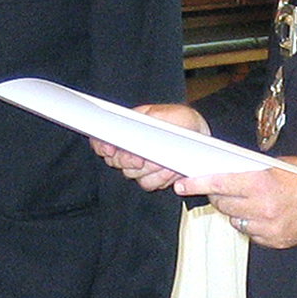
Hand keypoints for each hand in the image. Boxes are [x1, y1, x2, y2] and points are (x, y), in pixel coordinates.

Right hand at [89, 102, 208, 191]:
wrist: (195, 132)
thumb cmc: (177, 119)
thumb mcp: (161, 113)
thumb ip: (144, 120)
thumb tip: (129, 132)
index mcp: (124, 131)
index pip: (100, 141)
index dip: (100, 146)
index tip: (109, 149)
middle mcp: (127, 150)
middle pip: (114, 162)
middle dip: (128, 160)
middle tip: (140, 157)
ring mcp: (139, 167)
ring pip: (132, 174)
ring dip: (149, 168)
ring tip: (164, 160)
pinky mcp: (151, 179)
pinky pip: (148, 183)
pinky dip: (160, 177)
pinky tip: (171, 169)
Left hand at [177, 159, 296, 248]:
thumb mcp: (277, 166)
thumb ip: (250, 173)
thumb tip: (223, 176)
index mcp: (262, 184)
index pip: (220, 184)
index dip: (197, 183)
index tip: (181, 184)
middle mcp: (262, 208)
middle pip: (223, 204)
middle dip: (219, 195)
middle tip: (223, 188)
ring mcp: (267, 228)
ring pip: (234, 220)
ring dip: (236, 211)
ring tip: (250, 200)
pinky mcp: (274, 241)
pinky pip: (250, 233)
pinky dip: (251, 224)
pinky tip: (263, 214)